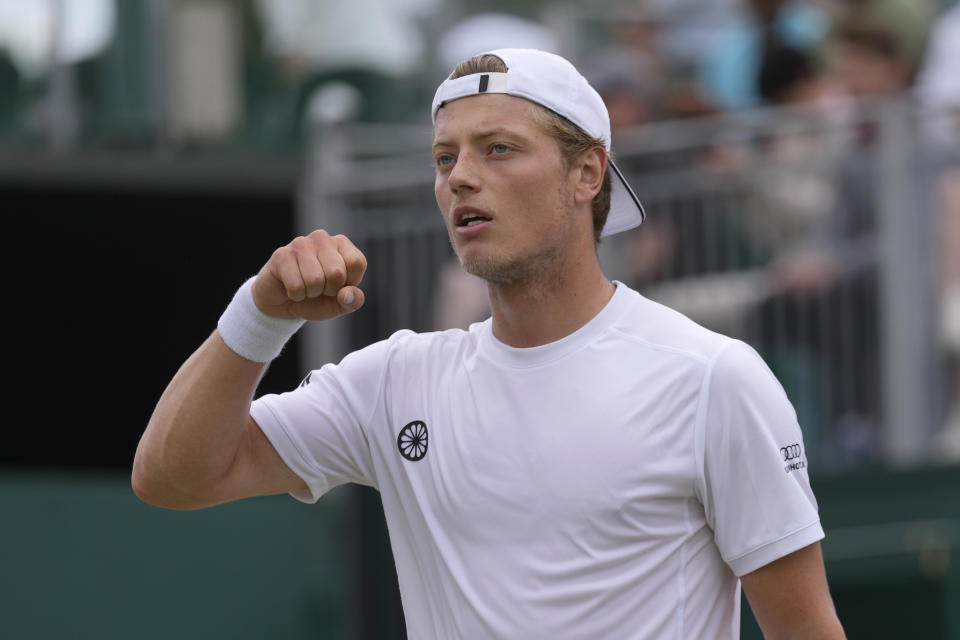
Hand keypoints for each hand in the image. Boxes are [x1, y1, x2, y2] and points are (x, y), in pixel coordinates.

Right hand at [252, 230, 366, 320]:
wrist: (283, 303)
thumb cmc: (316, 298)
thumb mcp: (340, 303)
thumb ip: (353, 300)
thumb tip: (346, 294)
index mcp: (341, 244)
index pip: (356, 263)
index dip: (347, 283)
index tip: (336, 285)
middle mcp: (322, 238)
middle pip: (336, 272)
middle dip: (328, 290)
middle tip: (318, 288)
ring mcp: (300, 244)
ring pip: (315, 280)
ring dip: (310, 293)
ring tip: (305, 287)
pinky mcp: (281, 255)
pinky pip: (296, 286)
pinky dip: (295, 295)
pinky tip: (291, 287)